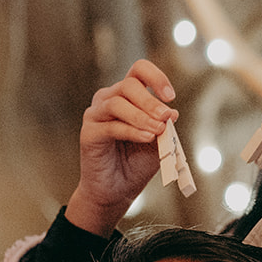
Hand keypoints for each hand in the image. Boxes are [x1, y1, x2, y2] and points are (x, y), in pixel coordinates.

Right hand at [66, 59, 177, 233]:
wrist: (118, 190)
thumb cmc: (136, 163)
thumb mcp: (158, 142)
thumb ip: (164, 126)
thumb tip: (172, 111)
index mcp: (127, 96)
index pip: (139, 70)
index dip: (156, 77)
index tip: (171, 96)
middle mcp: (109, 99)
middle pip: (128, 85)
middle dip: (150, 101)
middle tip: (166, 117)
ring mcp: (96, 115)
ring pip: (117, 102)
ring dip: (142, 116)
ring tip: (158, 130)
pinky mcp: (89, 133)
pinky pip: (111, 126)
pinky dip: (132, 130)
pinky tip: (147, 138)